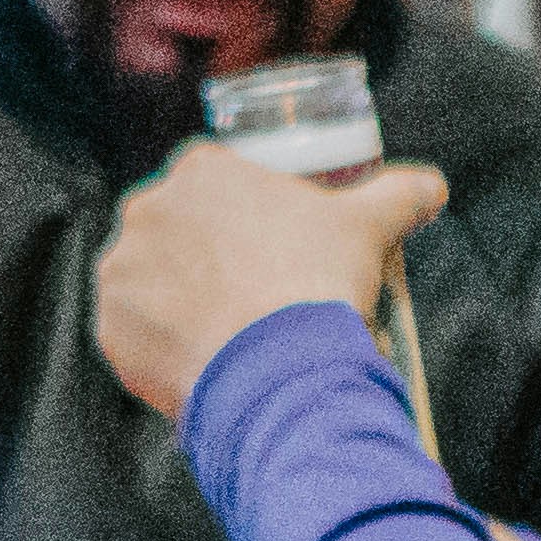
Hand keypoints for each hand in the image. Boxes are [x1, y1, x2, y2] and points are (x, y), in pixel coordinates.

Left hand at [95, 144, 449, 417]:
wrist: (278, 368)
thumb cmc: (318, 282)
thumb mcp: (371, 225)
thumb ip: (399, 194)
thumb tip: (431, 185)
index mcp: (201, 171)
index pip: (218, 181)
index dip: (251, 214)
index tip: (276, 244)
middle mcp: (147, 209)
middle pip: (179, 228)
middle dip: (210, 255)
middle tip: (258, 291)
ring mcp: (122, 269)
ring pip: (154, 279)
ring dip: (184, 298)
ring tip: (235, 331)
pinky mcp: (110, 326)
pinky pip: (136, 330)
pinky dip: (166, 344)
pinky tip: (210, 359)